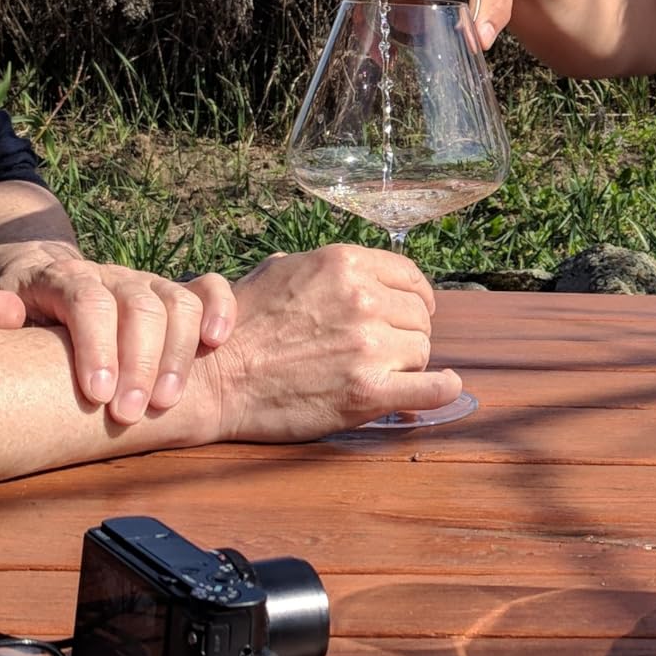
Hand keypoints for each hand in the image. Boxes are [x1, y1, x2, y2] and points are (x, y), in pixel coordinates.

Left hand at [0, 242, 234, 423]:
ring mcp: (149, 283)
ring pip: (178, 302)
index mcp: (67, 279)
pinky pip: (210, 287)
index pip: (89, 302)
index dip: (96, 346)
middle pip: (139, 307)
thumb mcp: (3, 308)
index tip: (97, 395)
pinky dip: (220, 310)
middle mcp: (114, 277)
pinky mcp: (178, 291)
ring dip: (178, 354)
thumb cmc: (26, 311)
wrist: (48, 283)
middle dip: (140, 362)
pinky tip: (216, 342)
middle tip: (130, 414)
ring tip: (167, 401)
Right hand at [203, 244, 463, 437]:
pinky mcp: (369, 391)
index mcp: (344, 263)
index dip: (413, 297)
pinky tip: (439, 387)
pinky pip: (434, 389)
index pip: (409, 277)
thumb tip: (359, 274)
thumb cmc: (240, 327)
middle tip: (378, 350)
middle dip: (404, 332)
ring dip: (406, 363)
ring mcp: (368, 345)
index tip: (410, 311)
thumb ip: (325, 268)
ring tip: (375, 371)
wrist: (214, 380)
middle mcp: (361, 299)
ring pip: (422, 351)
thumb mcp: (279, 270)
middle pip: (418, 316)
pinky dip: (441, 389)